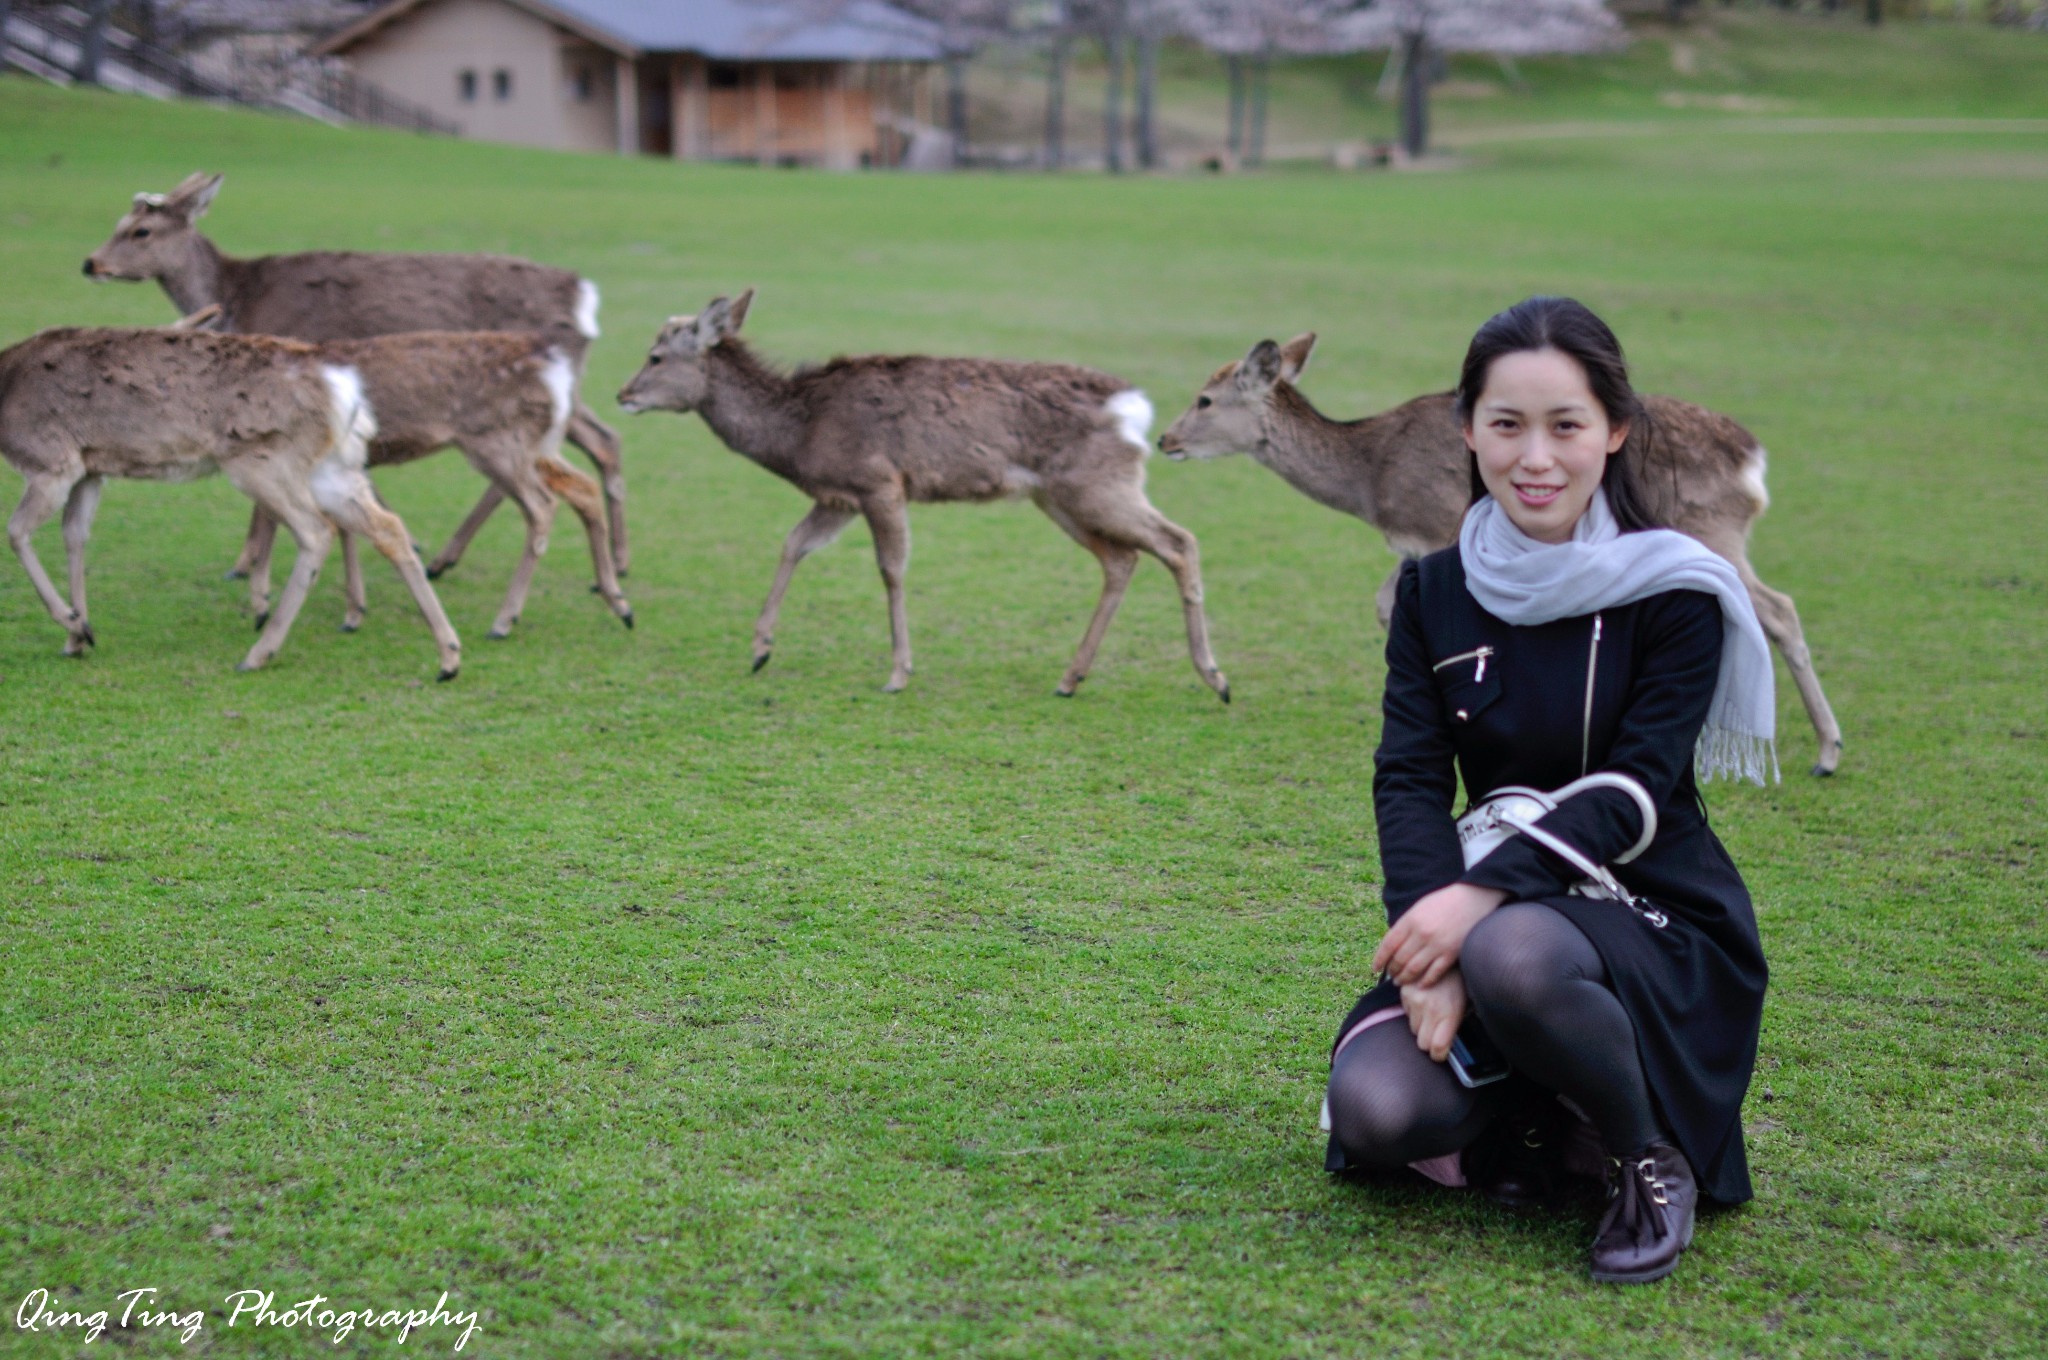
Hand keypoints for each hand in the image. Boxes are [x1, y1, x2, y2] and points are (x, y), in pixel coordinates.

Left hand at [1371, 882, 1507, 987]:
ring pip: (1414, 969)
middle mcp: (1422, 934)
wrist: (1473, 899)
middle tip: (1391, 975)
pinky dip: (1424, 981)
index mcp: (1411, 920)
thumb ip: (1405, 926)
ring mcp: (1437, 945)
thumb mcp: (1419, 908)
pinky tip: (1420, 984)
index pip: (1388, 945)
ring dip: (1404, 978)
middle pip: (1399, 959)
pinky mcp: (1452, 954)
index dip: (1380, 959)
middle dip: (1392, 970)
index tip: (1375, 968)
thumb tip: (1391, 945)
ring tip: (1400, 982)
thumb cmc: (1444, 902)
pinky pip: (1434, 973)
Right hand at [1401, 969, 1467, 1063]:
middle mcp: (1429, 1010)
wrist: (1447, 953)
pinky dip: (1414, 1011)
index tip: (1441, 1053)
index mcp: (1448, 1014)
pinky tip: (1424, 1000)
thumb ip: (1453, 1026)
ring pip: (1413, 1029)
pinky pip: (1406, 1013)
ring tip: (1432, 1012)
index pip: (1436, 1049)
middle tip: (1438, 1032)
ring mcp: (1414, 1000)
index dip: (1439, 1055)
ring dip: (1421, 1026)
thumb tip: (1446, 1044)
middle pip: (1422, 1043)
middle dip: (1430, 1042)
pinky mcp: (1404, 992)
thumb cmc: (1460, 982)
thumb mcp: (1463, 1005)